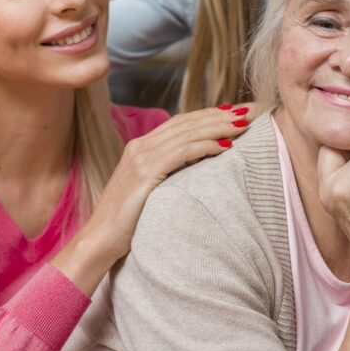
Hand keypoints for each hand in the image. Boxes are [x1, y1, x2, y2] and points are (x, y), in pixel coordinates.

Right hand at [53, 103, 252, 293]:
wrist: (100, 239)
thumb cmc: (127, 221)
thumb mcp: (147, 190)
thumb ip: (165, 173)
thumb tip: (195, 166)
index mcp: (139, 147)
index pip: (180, 123)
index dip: (209, 114)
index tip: (235, 112)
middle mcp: (140, 146)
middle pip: (187, 122)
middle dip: (220, 114)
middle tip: (249, 110)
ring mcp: (141, 158)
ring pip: (187, 133)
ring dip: (218, 126)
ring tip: (244, 124)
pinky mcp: (145, 173)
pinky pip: (182, 153)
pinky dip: (205, 146)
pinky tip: (225, 146)